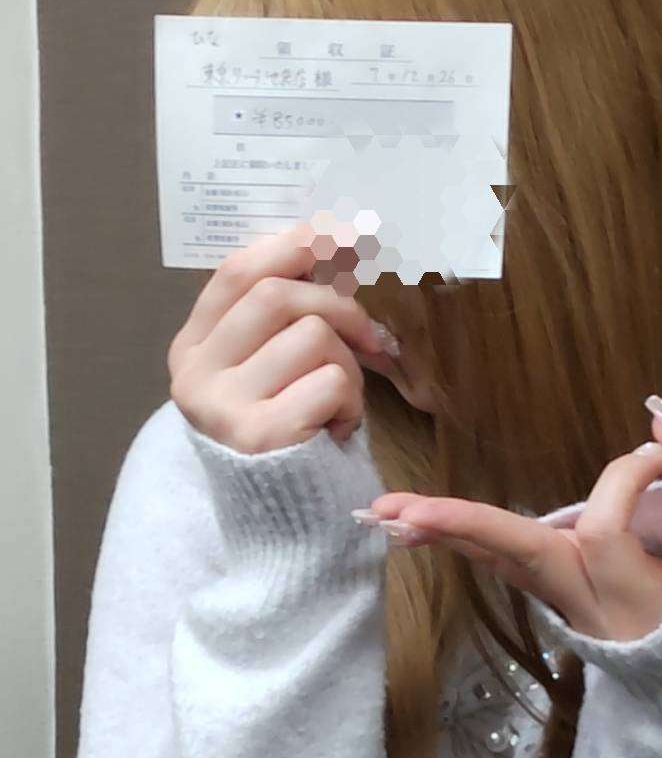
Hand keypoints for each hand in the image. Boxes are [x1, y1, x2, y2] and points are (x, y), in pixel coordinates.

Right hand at [168, 223, 398, 454]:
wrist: (286, 524)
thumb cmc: (289, 436)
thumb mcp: (272, 371)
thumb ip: (285, 317)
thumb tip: (337, 239)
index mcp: (192, 350)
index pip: (236, 272)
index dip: (293, 244)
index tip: (341, 233)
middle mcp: (195, 376)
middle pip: (277, 295)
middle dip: (339, 306)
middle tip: (372, 338)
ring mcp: (223, 406)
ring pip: (313, 336)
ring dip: (350, 366)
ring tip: (339, 404)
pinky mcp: (261, 436)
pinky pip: (331, 381)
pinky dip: (351, 402)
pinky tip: (335, 429)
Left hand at [363, 412, 661, 640]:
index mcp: (631, 599)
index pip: (606, 526)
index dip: (628, 477)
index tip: (661, 456)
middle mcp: (581, 605)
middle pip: (518, 558)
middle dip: (465, 527)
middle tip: (405, 512)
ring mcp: (555, 602)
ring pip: (495, 563)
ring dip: (441, 532)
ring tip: (382, 512)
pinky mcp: (543, 591)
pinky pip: (495, 561)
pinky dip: (458, 536)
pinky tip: (409, 523)